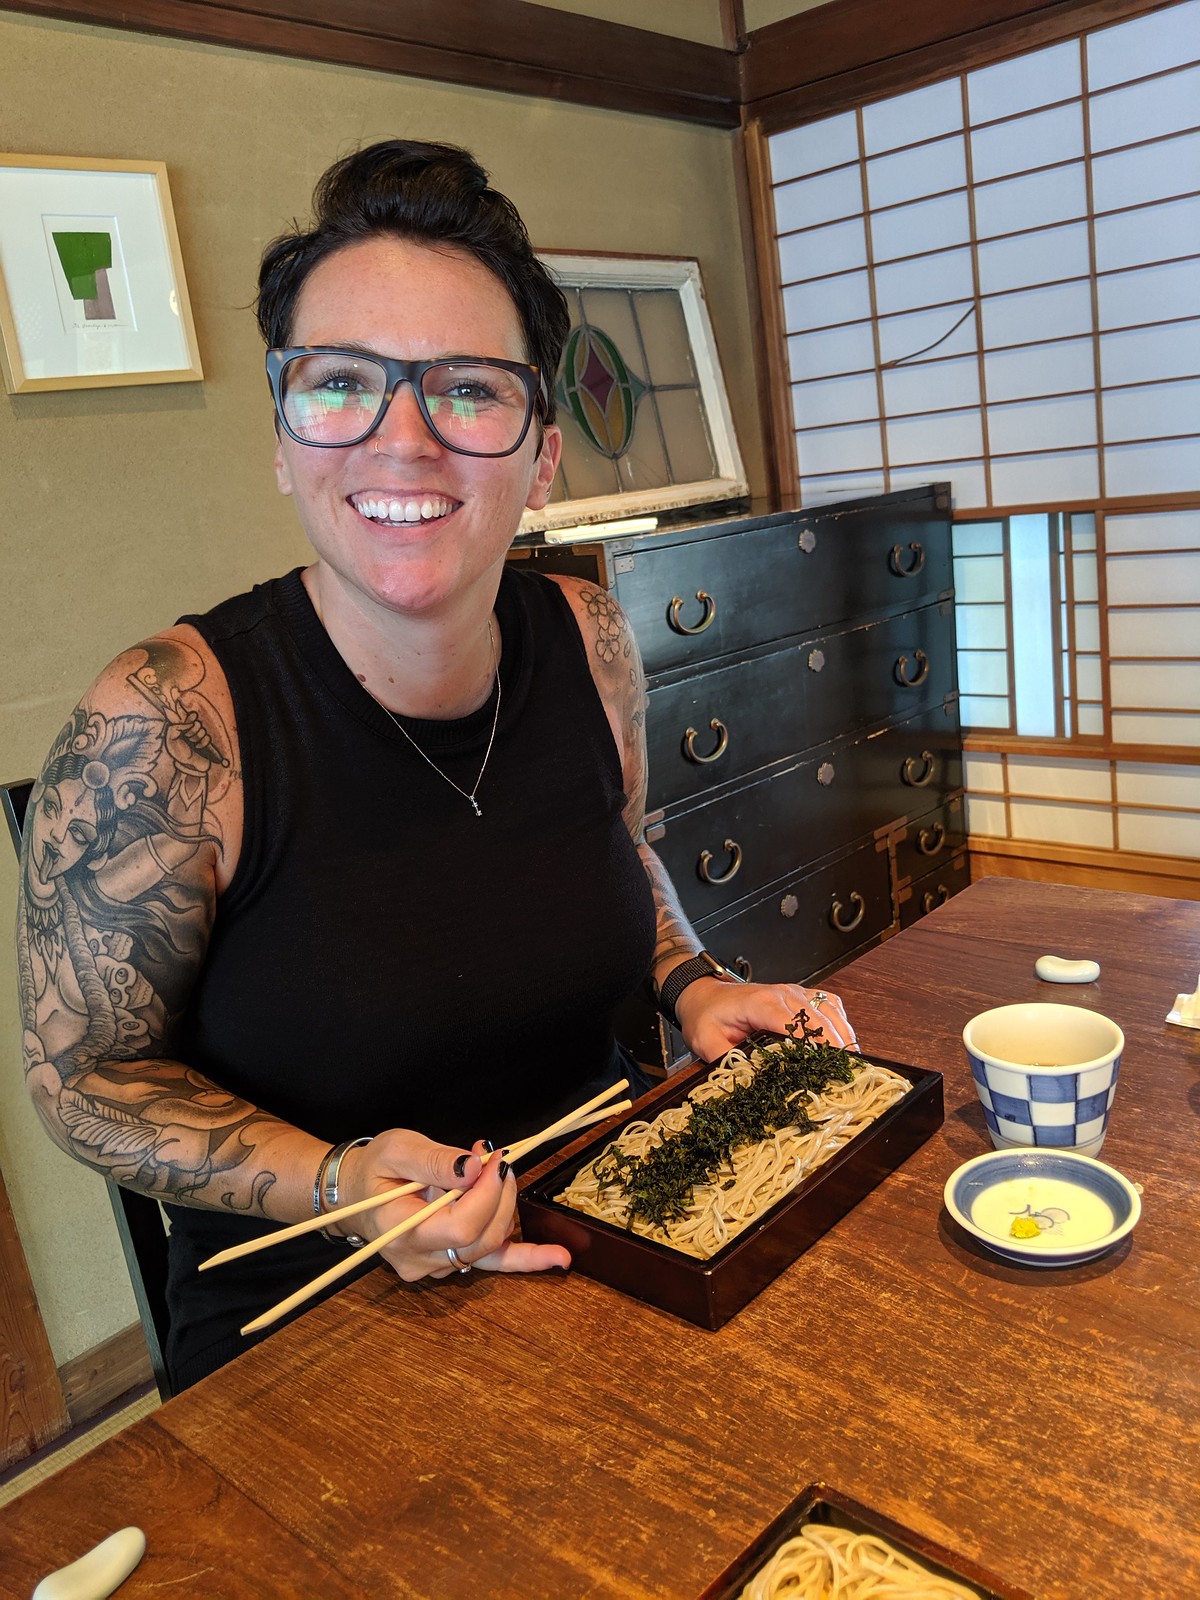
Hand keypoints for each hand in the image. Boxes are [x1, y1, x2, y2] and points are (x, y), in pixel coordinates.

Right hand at [333, 1131, 570, 1279]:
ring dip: (507, 1210)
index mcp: (400, 1232)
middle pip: (480, 1238)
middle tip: (499, 1160)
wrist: (357, 1194)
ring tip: (502, 1174)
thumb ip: (435, 1159)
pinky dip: (525, 1258)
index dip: (487, 1195)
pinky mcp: (449, 1264)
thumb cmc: (375, 1168)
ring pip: (489, 1248)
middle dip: (501, 1196)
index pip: (460, 1227)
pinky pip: (491, 1261)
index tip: (495, 1160)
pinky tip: (558, 1259)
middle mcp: (419, 1260)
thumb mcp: (397, 1148)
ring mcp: (435, 1268)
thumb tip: (475, 1167)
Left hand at [675, 978, 857, 1064]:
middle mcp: (783, 993)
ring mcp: (795, 992)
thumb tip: (747, 1082)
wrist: (704, 995)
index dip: (814, 1045)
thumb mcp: (705, 1041)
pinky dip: (841, 1025)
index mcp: (761, 1002)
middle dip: (833, 1048)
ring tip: (848, 1067)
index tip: (825, 1068)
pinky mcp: (801, 997)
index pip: (795, 1022)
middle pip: (819, 1019)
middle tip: (841, 1077)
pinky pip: (830, 1006)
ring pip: (830, 1011)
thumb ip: (725, 1060)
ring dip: (842, 1037)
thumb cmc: (707, 1016)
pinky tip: (842, 1047)